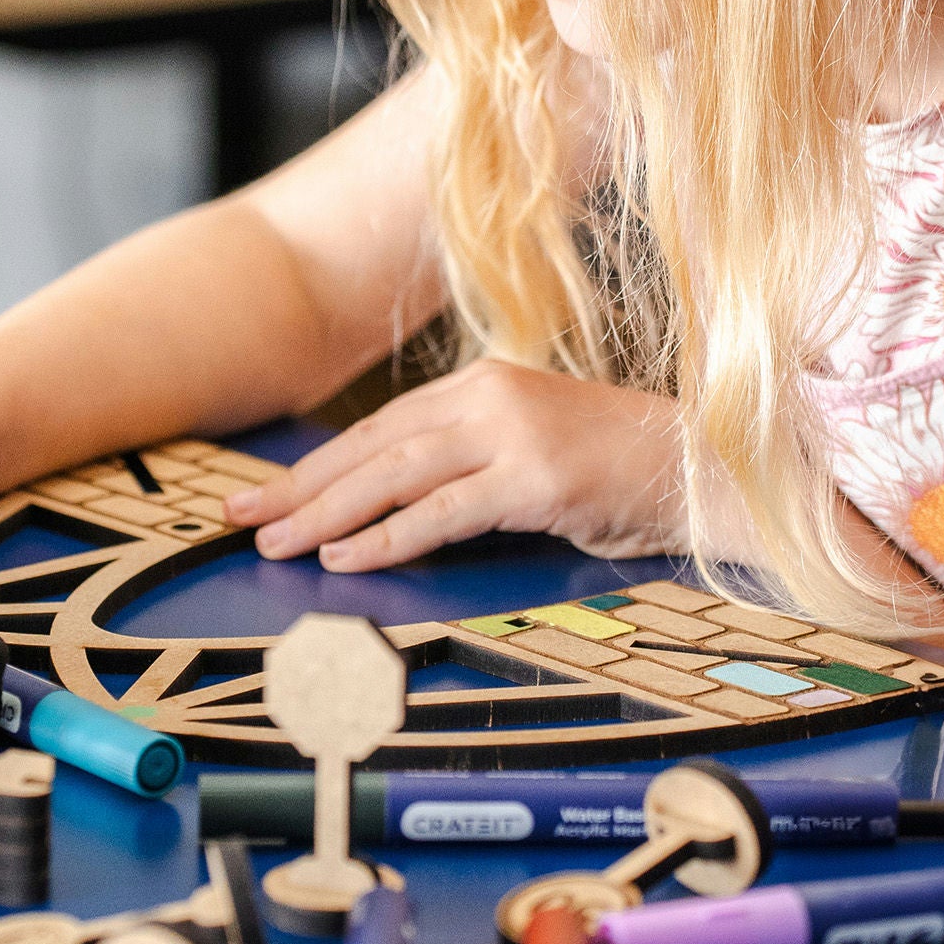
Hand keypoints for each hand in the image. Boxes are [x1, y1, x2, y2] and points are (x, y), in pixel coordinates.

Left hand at [221, 360, 687, 570]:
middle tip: (240, 516)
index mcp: (481, 385)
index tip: (264, 493)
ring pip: (394, 474)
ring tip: (276, 540)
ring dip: (326, 511)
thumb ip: (464, 466)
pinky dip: (387, 537)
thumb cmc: (617, 474)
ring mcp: (511, 433)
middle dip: (300, 485)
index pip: (379, 428)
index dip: (317, 464)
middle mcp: (487, 396)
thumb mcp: (528, 455)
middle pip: (372, 445)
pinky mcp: (533, 477)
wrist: (703, 473)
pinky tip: (344, 558)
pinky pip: (441, 512)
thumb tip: (386, 506)